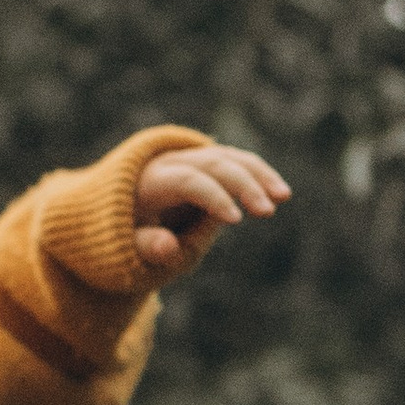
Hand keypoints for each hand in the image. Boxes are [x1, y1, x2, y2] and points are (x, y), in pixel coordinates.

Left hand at [135, 139, 289, 276]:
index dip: (212, 197)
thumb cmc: (129, 233)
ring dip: (258, 174)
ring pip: (229, 157)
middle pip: (212, 164)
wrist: (120, 206)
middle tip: (267, 212)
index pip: (186, 181)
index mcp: (150, 182)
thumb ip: (147, 246)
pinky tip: (280, 192)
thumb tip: (168, 247)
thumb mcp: (129, 246)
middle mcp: (172, 162)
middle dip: (242, 184)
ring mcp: (191, 159)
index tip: (236, 220)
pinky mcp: (207, 163)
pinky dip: (258, 173)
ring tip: (284, 196)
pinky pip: (236, 161)